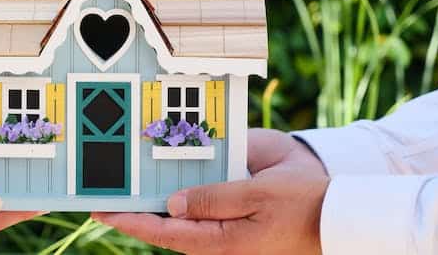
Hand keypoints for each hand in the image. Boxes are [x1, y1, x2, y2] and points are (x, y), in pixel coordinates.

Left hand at [93, 129, 329, 254]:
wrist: (336, 216)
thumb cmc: (301, 203)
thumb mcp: (257, 194)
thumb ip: (213, 199)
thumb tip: (171, 204)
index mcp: (220, 242)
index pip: (163, 232)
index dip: (129, 221)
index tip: (101, 211)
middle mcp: (218, 244)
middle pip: (165, 230)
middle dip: (135, 215)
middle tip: (104, 198)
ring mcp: (225, 239)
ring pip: (179, 226)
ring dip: (154, 210)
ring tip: (128, 193)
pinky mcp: (232, 231)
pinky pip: (197, 219)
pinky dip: (178, 206)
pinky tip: (166, 193)